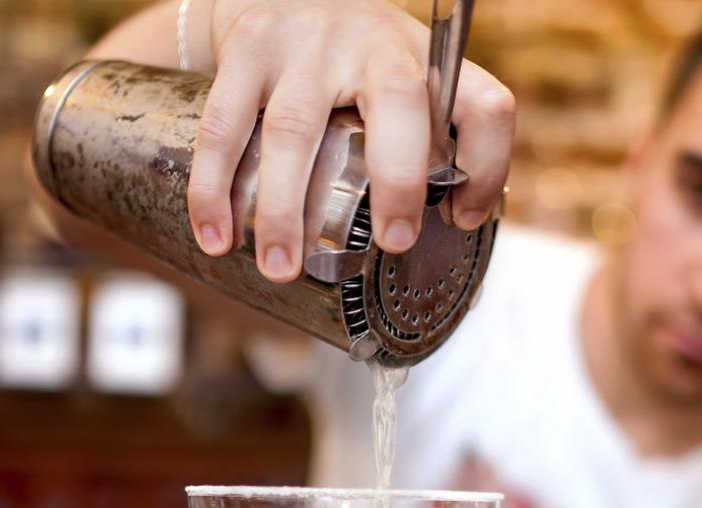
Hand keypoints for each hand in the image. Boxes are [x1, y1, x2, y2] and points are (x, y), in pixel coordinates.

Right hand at [186, 0, 515, 282]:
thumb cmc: (353, 60)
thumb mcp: (404, 82)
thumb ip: (427, 142)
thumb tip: (451, 223)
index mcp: (425, 62)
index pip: (483, 104)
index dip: (487, 165)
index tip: (460, 219)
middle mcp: (374, 45)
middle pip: (398, 103)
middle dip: (399, 179)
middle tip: (390, 243)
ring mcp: (306, 46)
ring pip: (295, 130)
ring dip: (284, 209)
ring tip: (280, 267)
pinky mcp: (247, 51)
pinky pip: (224, 127)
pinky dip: (214, 188)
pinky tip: (216, 236)